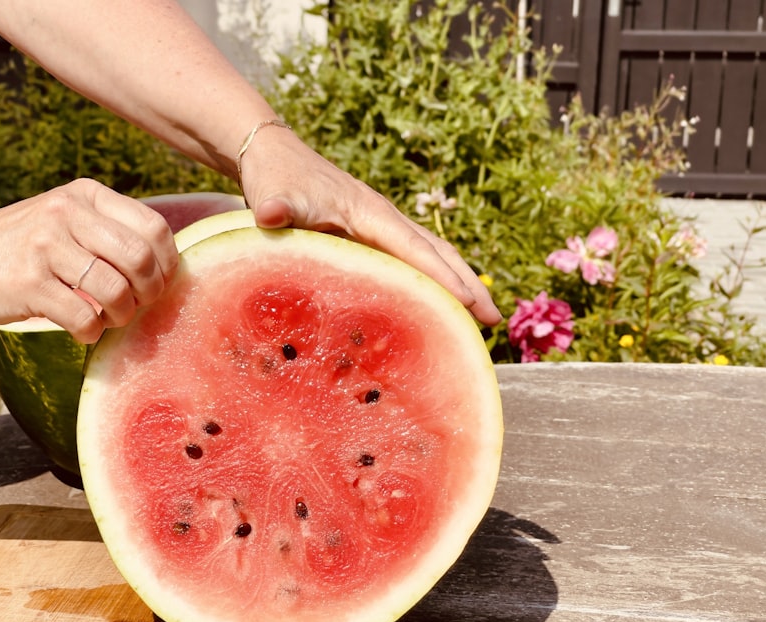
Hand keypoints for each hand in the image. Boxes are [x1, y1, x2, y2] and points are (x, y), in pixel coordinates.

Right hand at [0, 179, 177, 342]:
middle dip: (150, 292)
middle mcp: (67, 213)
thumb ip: (110, 231)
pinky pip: (84, 318)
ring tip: (107, 317)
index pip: (154, 227)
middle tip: (137, 305)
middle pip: (141, 260)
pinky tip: (82, 329)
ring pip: (116, 291)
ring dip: (121, 316)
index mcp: (85, 194)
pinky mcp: (29, 283)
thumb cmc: (22, 247)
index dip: (167, 263)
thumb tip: (166, 267)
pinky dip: (91, 332)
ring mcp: (46, 246)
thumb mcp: (65, 219)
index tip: (158, 282)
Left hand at [238, 127, 501, 326]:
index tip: (472, 304)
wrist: (273, 154)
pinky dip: (430, 283)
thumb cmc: (276, 177)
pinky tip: (432, 310)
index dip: (443, 278)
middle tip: (495, 322)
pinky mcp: (370, 237)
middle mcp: (384, 221)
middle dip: (467, 285)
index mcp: (371, 215)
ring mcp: (380, 228)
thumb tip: (270, 213)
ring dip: (456, 285)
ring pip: (429, 258)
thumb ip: (277, 206)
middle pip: (437, 254)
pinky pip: (410, 262)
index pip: (415, 250)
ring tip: (479, 320)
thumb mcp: (275, 194)